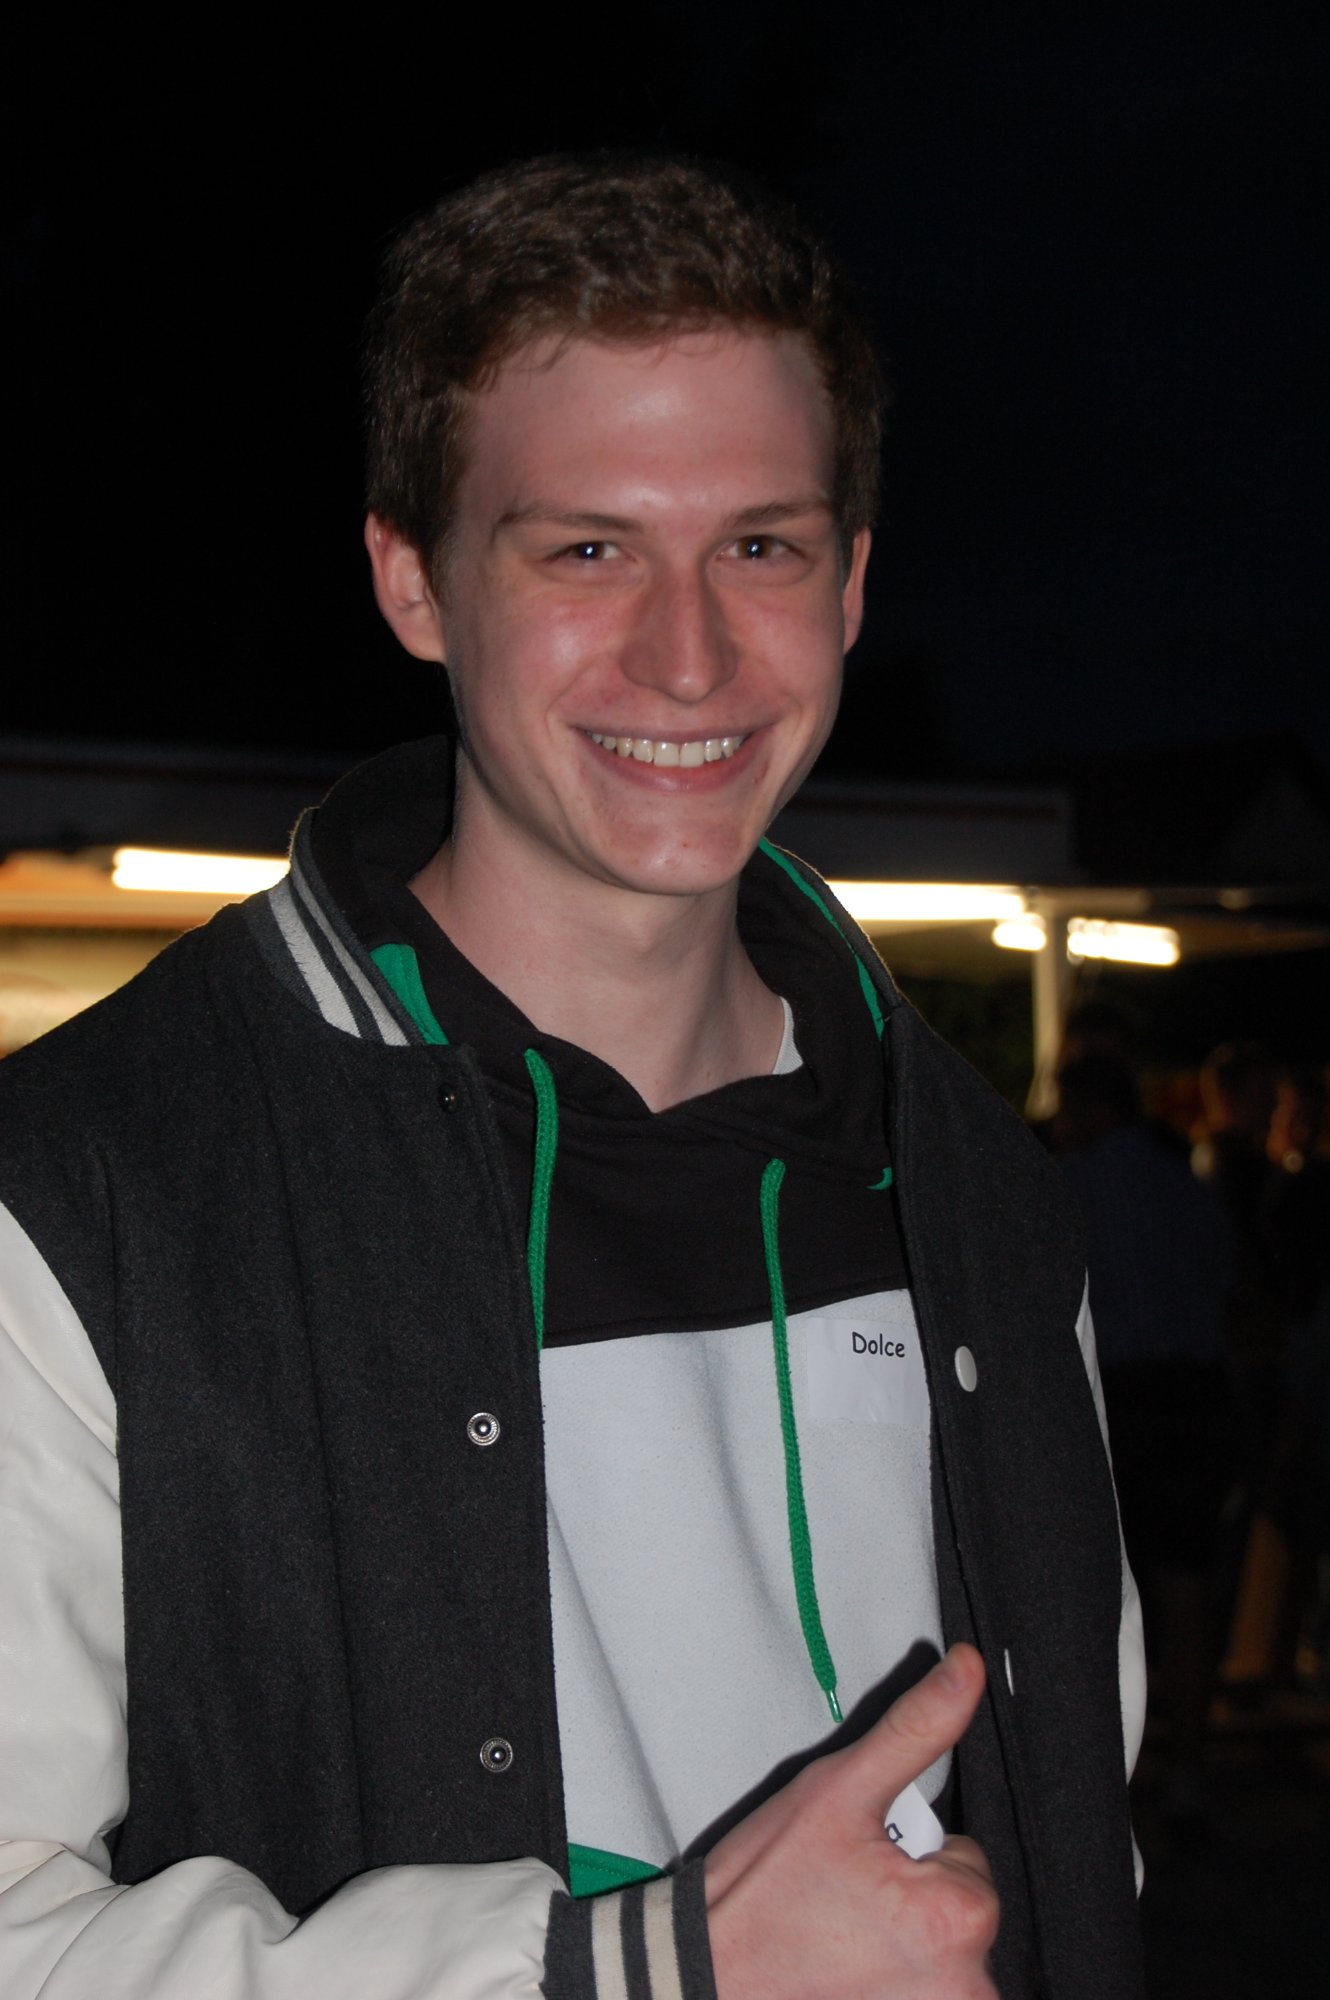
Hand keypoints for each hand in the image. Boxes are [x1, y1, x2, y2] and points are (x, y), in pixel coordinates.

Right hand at [705, 1644, 998, 1998]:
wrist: (704, 1974)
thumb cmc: (764, 1887)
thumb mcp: (839, 1788)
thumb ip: (916, 1728)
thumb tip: (968, 1669)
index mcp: (960, 1918)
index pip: (968, 1856)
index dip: (912, 1851)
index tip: (861, 1867)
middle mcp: (969, 1985)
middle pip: (960, 1907)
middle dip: (911, 1895)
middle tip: (846, 1899)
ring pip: (944, 1952)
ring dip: (903, 1940)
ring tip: (841, 1935)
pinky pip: (928, 1987)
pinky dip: (893, 1978)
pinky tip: (845, 1970)